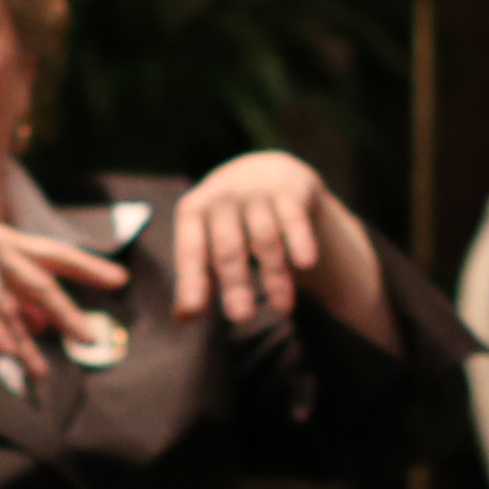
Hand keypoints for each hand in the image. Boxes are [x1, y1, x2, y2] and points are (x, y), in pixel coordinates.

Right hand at [0, 208, 125, 363]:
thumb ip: (10, 294)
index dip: (88, 267)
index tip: (120, 280)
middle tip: (91, 338)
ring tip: (42, 370)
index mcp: (5, 240)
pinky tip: (6, 354)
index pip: (55, 254)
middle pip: (39, 283)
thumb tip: (43, 324)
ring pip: (9, 306)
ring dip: (26, 342)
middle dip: (67, 312)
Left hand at [170, 149, 375, 330]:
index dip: (191, 279)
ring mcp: (256, 191)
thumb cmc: (228, 219)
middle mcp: (222, 197)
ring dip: (273, 274)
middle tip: (241, 317)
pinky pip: (293, 217)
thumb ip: (196, 278)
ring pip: (264, 237)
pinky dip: (299, 239)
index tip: (193, 310)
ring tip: (282, 309)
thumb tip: (183, 317)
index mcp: (194, 211)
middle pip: (227, 246)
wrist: (265, 171)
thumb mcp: (206, 240)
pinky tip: (305, 264)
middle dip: (234, 283)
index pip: (189, 249)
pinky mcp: (289, 189)